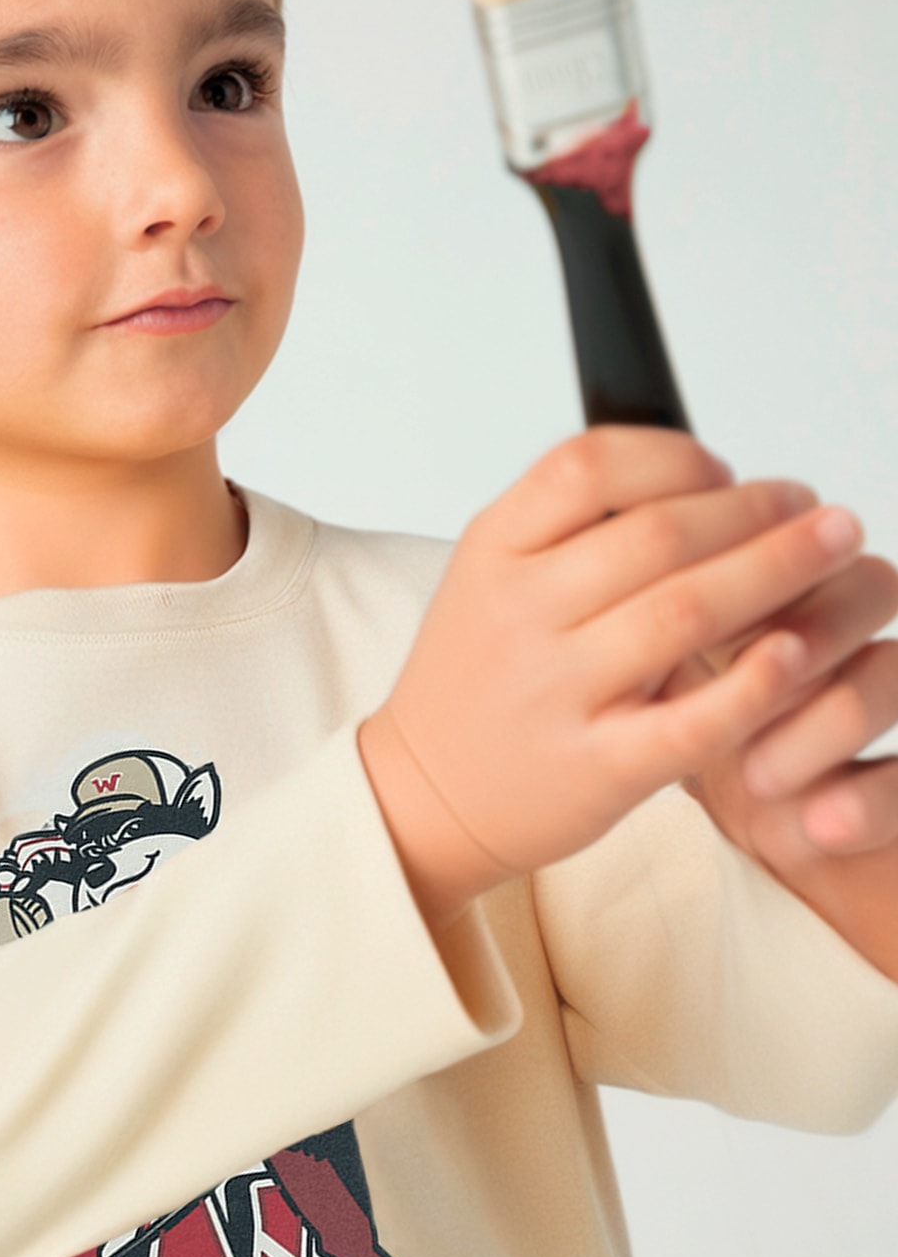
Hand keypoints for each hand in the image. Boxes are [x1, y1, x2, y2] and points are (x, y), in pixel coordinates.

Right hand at [360, 428, 868, 928]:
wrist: (421, 799)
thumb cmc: (476, 682)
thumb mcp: (488, 579)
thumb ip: (571, 525)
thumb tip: (699, 478)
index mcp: (492, 552)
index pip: (591, 466)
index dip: (676, 457)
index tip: (724, 471)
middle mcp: (519, 614)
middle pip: (659, 533)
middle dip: (758, 509)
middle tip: (815, 507)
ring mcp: (556, 693)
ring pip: (687, 611)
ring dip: (780, 570)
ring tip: (835, 548)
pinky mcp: (598, 768)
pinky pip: (693, 719)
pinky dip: (754, 682)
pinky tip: (796, 652)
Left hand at [675, 542, 897, 970]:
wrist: (758, 827)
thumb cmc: (685, 723)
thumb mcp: (663, 656)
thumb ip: (651, 598)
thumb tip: (601, 533)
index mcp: (798, 585)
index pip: (796, 536)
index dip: (754, 565)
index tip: (674, 604)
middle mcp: (855, 631)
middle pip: (865, 587)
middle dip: (797, 631)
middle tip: (726, 684)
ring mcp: (883, 700)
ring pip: (888, 673)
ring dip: (825, 722)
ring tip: (757, 777)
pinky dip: (865, 805)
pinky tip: (822, 826)